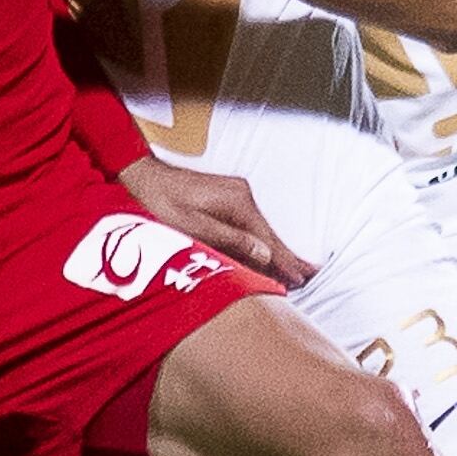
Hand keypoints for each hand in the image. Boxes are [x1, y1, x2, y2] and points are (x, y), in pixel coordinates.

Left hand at [120, 158, 315, 287]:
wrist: (146, 176)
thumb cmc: (163, 204)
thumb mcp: (194, 227)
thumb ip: (231, 240)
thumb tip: (265, 254)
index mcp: (237, 204)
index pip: (268, 240)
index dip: (284, 262)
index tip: (300, 279)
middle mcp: (243, 196)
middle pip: (270, 234)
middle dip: (288, 257)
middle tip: (310, 276)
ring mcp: (237, 194)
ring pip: (262, 229)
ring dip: (277, 250)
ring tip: (297, 268)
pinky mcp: (229, 196)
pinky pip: (252, 223)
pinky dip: (262, 239)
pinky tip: (268, 249)